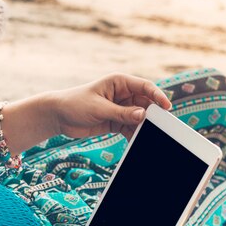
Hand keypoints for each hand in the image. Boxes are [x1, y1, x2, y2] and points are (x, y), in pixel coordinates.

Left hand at [48, 73, 171, 140]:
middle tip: (161, 127)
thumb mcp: (99, 108)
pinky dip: (134, 135)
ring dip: (144, 127)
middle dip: (152, 115)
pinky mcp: (115, 121)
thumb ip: (122, 113)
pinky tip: (138, 142)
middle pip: (145, 104)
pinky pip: (130, 128)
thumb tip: (143, 115)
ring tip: (149, 137)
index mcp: (119, 82)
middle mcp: (122, 94)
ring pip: (139, 118)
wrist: (57, 116)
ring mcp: (120, 108)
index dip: (158, 96)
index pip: (145, 87)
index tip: (167, 107)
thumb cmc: (75, 104)